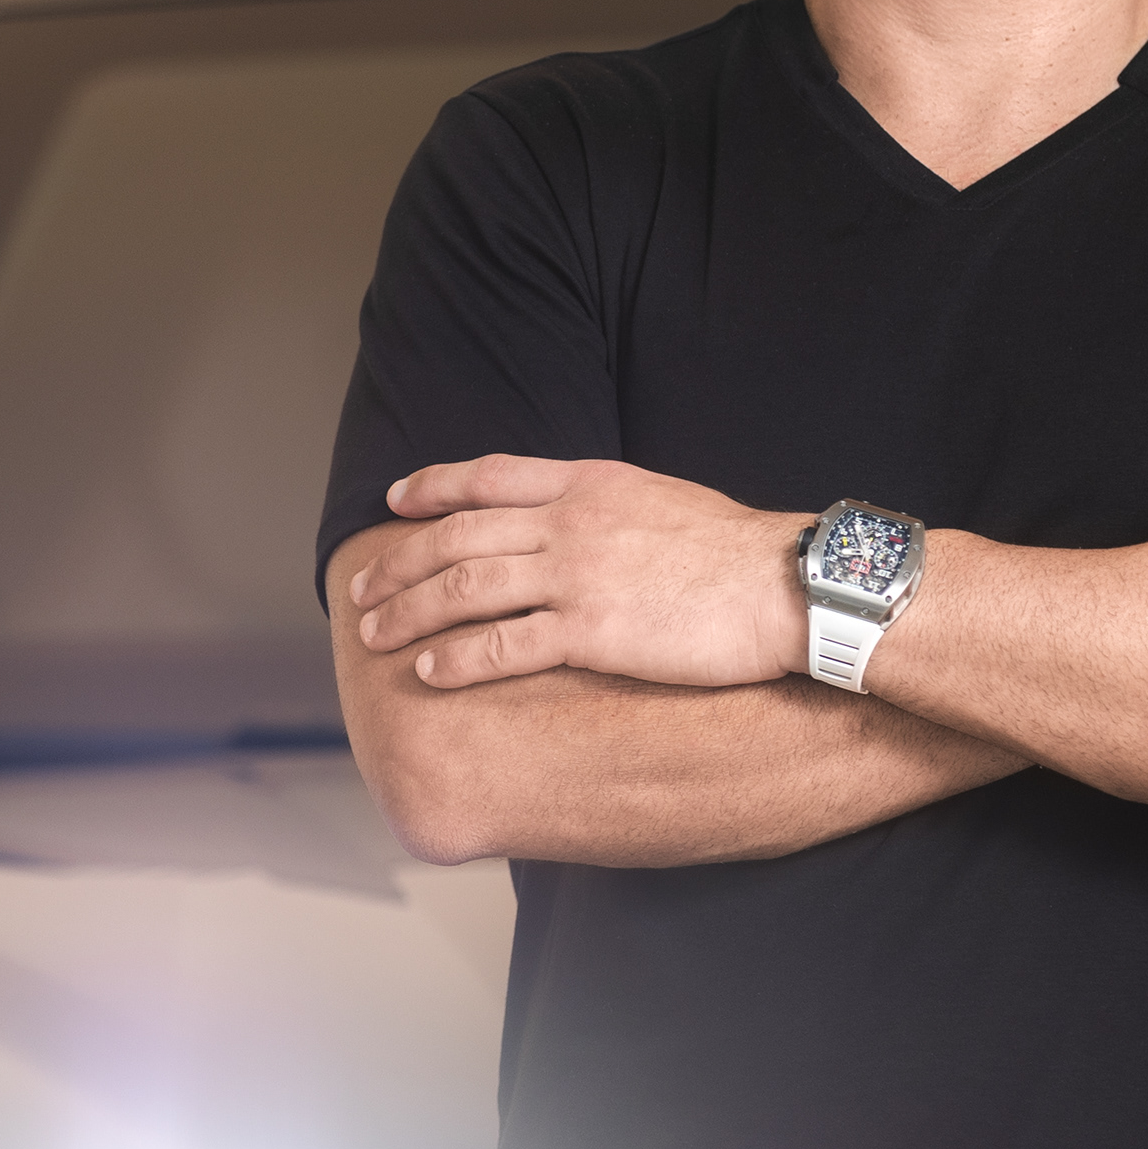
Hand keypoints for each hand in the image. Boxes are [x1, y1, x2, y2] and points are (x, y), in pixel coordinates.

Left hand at [347, 456, 806, 691]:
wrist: (786, 584)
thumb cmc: (735, 552)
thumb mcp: (661, 499)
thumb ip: (606, 506)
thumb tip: (575, 519)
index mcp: (588, 482)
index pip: (488, 475)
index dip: (431, 488)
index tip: (395, 502)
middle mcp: (570, 522)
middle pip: (458, 536)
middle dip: (400, 564)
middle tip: (361, 591)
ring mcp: (577, 575)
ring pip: (466, 588)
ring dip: (410, 613)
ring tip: (375, 636)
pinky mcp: (591, 632)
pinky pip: (503, 644)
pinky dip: (457, 659)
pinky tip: (430, 673)